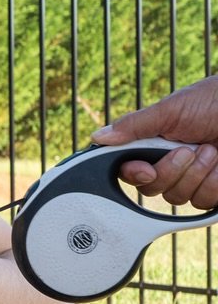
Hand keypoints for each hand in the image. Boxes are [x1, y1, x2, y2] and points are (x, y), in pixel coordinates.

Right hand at [91, 77, 217, 207]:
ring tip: (213, 150)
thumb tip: (98, 137)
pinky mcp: (216, 190)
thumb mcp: (170, 109)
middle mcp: (172, 164)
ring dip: (197, 174)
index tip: (145, 169)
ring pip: (178, 198)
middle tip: (190, 148)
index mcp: (155, 145)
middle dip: (172, 170)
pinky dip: (214, 182)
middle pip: (153, 189)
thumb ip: (133, 125)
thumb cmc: (215, 101)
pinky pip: (204, 202)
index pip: (131, 172)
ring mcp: (195, 178)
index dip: (135, 175)